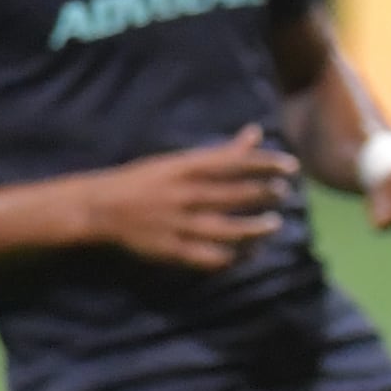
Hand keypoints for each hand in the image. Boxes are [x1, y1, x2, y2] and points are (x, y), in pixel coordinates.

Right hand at [84, 130, 293, 270]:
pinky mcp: (173, 250)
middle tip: (284, 192)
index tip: (291, 166)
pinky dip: (235, 257)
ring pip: (227, 229)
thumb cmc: (146, 180)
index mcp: (184, 168)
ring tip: (274, 223)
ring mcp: (178, 224)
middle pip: (234, 194)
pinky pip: (210, 257)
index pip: (234, 162)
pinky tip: (251, 253)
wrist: (100, 207)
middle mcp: (184, 195)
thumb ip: (222, 152)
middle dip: (264, 193)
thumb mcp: (180, 160)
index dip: (266, 164)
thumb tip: (257, 132)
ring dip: (255, 227)